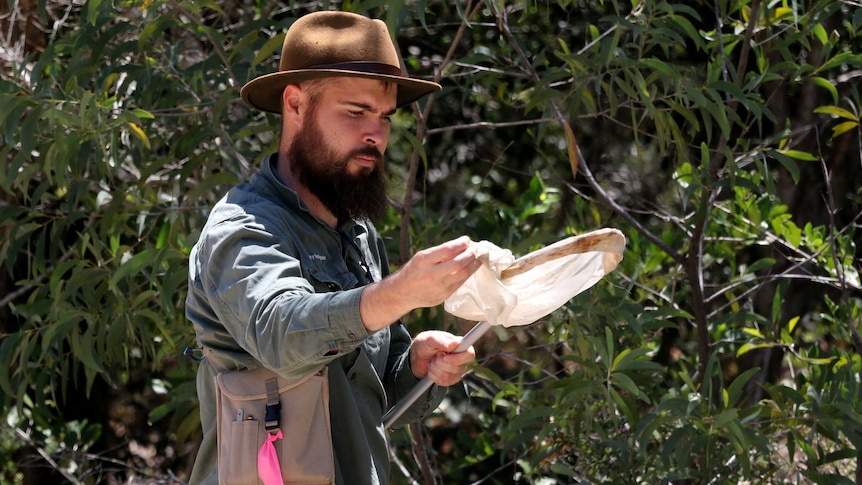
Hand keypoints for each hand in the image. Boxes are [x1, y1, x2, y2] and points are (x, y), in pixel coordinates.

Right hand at [360, 236, 482, 330]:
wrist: (402, 293)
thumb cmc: (414, 270)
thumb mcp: (422, 257)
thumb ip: (440, 252)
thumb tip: (463, 245)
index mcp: (424, 260)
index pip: (448, 249)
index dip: (461, 243)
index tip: (466, 240)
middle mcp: (431, 274)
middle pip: (458, 262)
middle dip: (470, 254)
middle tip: (475, 249)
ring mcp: (438, 287)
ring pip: (463, 274)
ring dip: (473, 265)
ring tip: (477, 258)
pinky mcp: (444, 296)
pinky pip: (460, 283)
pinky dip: (467, 274)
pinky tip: (470, 269)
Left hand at [409, 330, 475, 386]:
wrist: (418, 356)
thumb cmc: (425, 344)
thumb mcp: (430, 338)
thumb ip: (442, 341)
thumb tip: (454, 344)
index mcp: (460, 345)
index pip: (470, 354)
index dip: (458, 358)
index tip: (444, 356)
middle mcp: (461, 358)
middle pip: (457, 368)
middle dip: (441, 363)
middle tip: (436, 355)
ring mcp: (457, 370)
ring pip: (448, 376)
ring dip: (435, 369)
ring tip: (433, 361)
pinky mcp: (451, 379)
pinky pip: (443, 382)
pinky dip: (434, 376)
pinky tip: (433, 368)